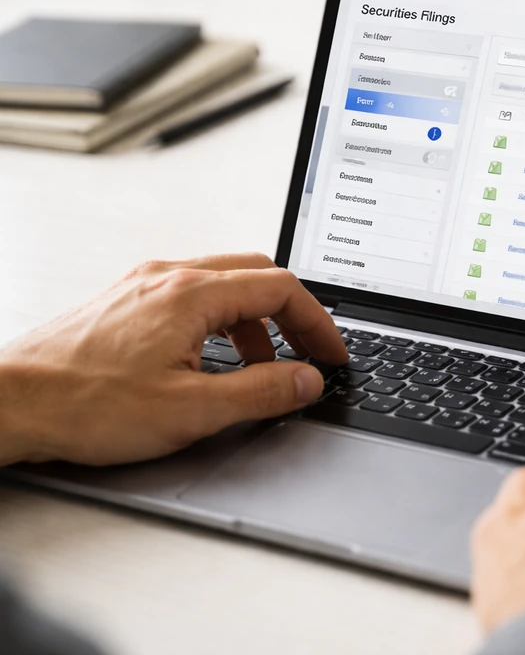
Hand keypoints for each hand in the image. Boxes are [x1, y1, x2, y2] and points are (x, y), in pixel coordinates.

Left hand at [0, 253, 346, 465]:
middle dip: (293, 315)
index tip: (331, 353)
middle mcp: (168, 277)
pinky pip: (192, 295)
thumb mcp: (191, 411)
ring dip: (256, 322)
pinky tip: (211, 360)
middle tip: (309, 352)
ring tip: (261, 368)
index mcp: (192, 294)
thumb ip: (261, 392)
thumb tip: (307, 380)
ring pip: (224, 284)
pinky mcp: (125, 300)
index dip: (318, 322)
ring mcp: (143, 285)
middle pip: (257, 274)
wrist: (8, 403)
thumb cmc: (83, 405)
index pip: (282, 288)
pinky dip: (220, 322)